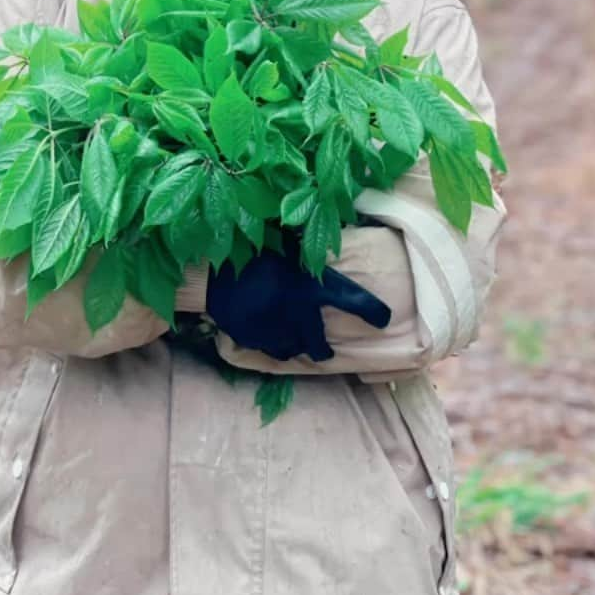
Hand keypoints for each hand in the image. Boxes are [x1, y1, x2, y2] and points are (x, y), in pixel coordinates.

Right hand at [205, 227, 391, 361]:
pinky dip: (273, 344)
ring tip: (292, 337)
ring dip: (297, 345)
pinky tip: (269, 333)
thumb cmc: (252, 250)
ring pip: (294, 350)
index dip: (372, 312)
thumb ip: (309, 255)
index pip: (351, 300)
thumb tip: (331, 246)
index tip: (384, 320)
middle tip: (325, 349)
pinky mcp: (253, 340)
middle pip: (320, 344)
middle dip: (324, 349)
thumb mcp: (287, 244)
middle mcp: (296, 313)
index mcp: (309, 286)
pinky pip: (270, 349)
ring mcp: (273, 330)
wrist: (209, 269)